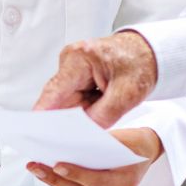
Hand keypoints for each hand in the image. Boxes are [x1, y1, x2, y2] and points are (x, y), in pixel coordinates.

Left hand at [27, 128, 162, 185]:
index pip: (96, 181)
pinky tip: (48, 174)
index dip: (76, 174)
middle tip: (35, 166)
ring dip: (54, 182)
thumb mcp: (123, 138)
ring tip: (36, 169)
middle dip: (55, 179)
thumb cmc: (134, 142)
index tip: (57, 165)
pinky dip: (63, 185)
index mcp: (126, 181)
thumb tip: (69, 144)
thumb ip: (101, 144)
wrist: (147, 152)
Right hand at [33, 31, 158, 128]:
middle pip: (59, 100)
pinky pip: (75, 99)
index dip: (42, 114)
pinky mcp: (77, 75)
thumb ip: (103, 116)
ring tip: (101, 113)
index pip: (53, 92)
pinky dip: (85, 108)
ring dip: (81, 113)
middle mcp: (70, 60)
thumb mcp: (127, 94)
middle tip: (79, 134)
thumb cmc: (141, 63)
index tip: (35, 133)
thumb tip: (83, 133)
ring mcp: (72, 67)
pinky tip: (99, 109)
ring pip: (67, 102)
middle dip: (69, 119)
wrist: (150, 51)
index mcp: (79, 58)